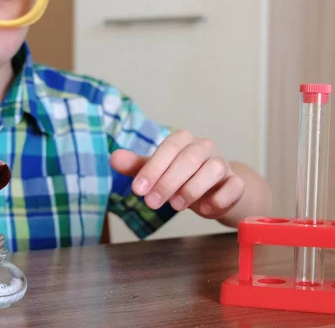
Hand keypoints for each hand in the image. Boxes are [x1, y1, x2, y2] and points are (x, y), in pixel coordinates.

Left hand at [110, 129, 245, 217]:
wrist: (217, 191)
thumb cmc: (183, 178)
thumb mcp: (158, 172)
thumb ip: (137, 166)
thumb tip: (113, 158)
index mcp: (183, 141)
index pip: (167, 149)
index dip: (152, 168)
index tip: (138, 190)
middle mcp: (204, 147)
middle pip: (188, 159)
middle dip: (167, 182)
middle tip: (152, 203)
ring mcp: (223, 164)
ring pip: (213, 169)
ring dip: (192, 189)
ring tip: (176, 207)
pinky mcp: (237, 183)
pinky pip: (234, 186)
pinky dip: (220, 199)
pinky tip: (204, 210)